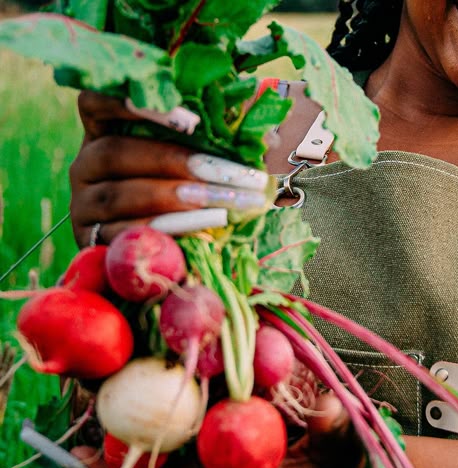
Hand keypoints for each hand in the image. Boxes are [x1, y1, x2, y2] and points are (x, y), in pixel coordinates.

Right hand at [69, 92, 269, 246]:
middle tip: (229, 174)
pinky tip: (206, 230)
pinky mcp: (91, 245)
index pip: (96, 103)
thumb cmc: (188, 206)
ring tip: (224, 204)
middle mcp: (85, 168)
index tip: (175, 108)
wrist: (164, 268)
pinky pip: (125, 235)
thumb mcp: (196, 168)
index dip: (124, 100)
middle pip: (116, 153)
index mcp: (103, 135)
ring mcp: (83, 208)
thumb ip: (216, 144)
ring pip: (119, 196)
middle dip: (177, 161)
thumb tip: (265, 133)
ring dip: (175, 198)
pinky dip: (168, 231)